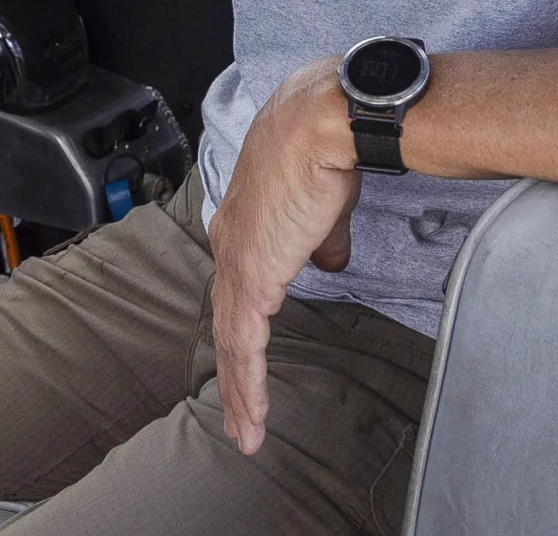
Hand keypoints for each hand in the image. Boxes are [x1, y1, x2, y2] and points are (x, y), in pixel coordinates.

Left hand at [207, 57, 360, 454]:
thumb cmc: (326, 144)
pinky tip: (253, 419)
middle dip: (234, 372)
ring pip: (232, 343)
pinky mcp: (252, 280)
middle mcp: (231, 242)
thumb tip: (329, 258)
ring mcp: (237, 263)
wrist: (322, 124)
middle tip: (239, 414)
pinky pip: (247, 348)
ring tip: (246, 433)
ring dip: (240, 392)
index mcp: (246, 220)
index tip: (250, 353)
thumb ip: (322, 235)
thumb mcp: (325, 199)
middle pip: (227, 321)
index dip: (244, 323)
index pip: (239, 285)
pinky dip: (250, 387)